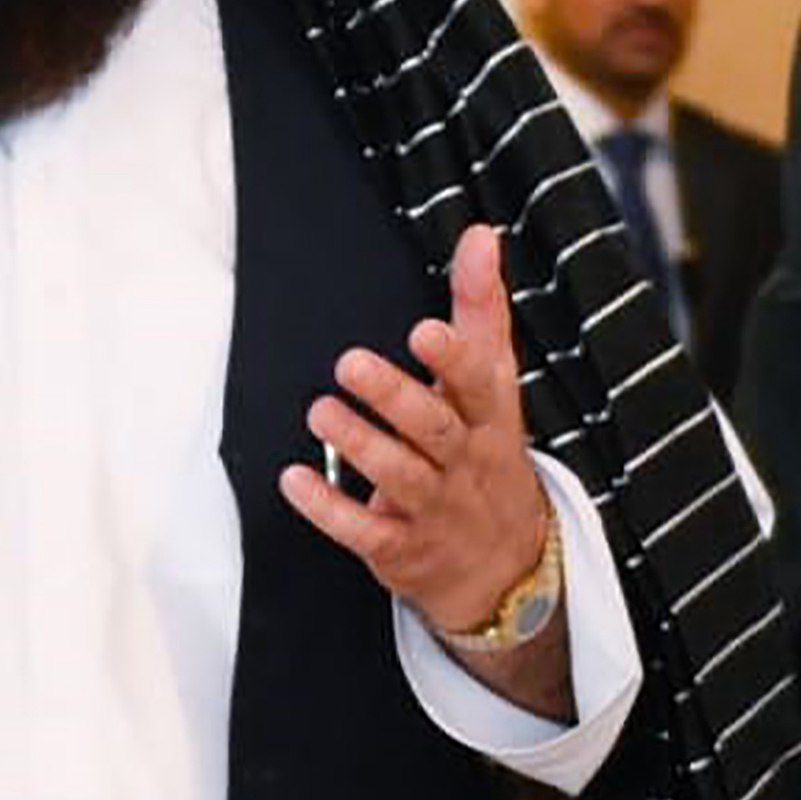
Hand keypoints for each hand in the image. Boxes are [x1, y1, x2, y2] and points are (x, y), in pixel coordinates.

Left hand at [277, 222, 554, 633]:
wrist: (506, 564)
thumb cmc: (487, 453)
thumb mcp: (494, 384)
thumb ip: (480, 310)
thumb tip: (479, 235)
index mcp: (490, 417)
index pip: (479, 385)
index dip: (454, 359)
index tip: (424, 330)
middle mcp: (465, 462)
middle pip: (434, 430)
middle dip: (395, 398)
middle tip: (349, 364)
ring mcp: (435, 509)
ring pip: (399, 478)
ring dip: (357, 444)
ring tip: (320, 410)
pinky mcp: (402, 548)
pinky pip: (364, 530)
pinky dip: (328, 508)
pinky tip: (293, 480)